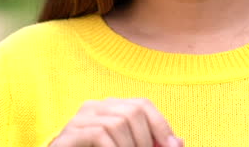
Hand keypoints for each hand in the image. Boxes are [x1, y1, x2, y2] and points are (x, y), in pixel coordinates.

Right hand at [49, 98, 182, 146]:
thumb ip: (151, 146)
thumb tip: (179, 143)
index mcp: (111, 108)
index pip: (142, 104)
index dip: (161, 125)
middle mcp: (95, 106)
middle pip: (133, 111)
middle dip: (146, 140)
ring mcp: (80, 118)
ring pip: (118, 122)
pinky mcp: (69, 133)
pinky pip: (100, 134)